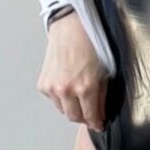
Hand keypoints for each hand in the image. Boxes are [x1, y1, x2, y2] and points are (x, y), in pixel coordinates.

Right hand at [37, 12, 108, 130]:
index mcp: (85, 87)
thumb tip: (100, 111)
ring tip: (78, 97)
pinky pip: (53, 99)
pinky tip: (67, 86)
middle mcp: (66, 90)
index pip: (91, 117)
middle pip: (74, 117)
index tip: (99, 124)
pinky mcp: (43, 83)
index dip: (96, 122)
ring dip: (71, 107)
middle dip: (83, 117)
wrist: (71, 25)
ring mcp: (52, 88)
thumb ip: (102, 94)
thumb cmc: (91, 41)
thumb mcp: (105, 70)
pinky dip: (60, 97)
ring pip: (62, 110)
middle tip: (90, 113)